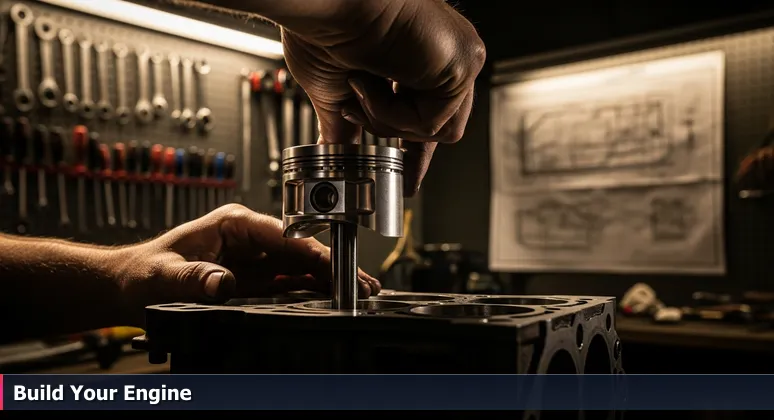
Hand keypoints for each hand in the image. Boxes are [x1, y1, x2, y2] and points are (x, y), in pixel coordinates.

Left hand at [111, 204, 380, 312]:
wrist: (132, 287)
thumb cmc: (146, 271)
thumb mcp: (166, 275)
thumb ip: (194, 278)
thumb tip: (223, 283)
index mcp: (235, 223)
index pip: (284, 235)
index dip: (313, 251)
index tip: (335, 265)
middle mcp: (250, 238)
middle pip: (301, 250)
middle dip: (333, 265)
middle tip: (362, 283)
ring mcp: (256, 259)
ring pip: (302, 266)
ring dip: (329, 279)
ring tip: (359, 293)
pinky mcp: (255, 278)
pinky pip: (290, 283)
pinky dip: (313, 290)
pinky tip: (332, 299)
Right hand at [280, 0, 485, 194]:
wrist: (323, 4)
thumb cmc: (324, 26)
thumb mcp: (335, 88)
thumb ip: (347, 123)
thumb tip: (337, 151)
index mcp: (419, 54)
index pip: (428, 113)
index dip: (414, 150)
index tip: (407, 180)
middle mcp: (444, 53)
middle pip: (440, 124)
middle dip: (401, 140)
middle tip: (367, 133)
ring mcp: (458, 57)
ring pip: (438, 130)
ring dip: (389, 123)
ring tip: (359, 88)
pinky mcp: (464, 63)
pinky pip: (433, 123)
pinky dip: (392, 115)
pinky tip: (368, 83)